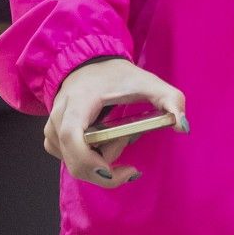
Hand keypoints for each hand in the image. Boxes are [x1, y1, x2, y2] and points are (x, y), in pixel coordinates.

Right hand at [45, 57, 186, 189]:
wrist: (89, 64)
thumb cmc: (116, 75)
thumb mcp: (147, 81)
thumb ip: (170, 99)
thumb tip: (182, 126)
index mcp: (78, 102)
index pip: (72, 138)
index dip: (91, 162)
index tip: (121, 170)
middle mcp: (58, 118)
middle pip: (75, 160)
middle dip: (107, 163)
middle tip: (127, 141)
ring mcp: (51, 129)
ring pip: (74, 162)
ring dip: (101, 157)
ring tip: (117, 134)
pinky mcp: (52, 138)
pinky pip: (70, 160)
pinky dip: (90, 159)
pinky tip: (104, 143)